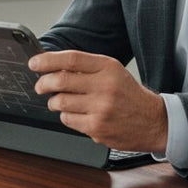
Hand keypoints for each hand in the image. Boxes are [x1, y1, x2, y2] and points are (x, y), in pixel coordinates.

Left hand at [29, 50, 166, 152]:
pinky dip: (66, 116)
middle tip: (40, 86)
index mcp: (108, 67)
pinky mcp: (97, 128)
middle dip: (43, 83)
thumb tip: (53, 67)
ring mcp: (101, 108)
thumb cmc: (128, 95)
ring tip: (59, 101)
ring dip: (54, 102)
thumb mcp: (113, 72)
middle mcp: (105, 86)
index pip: (71, 59)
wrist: (153, 121)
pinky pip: (68, 120)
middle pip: (61, 81)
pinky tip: (76, 114)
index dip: (48, 60)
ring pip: (61, 102)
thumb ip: (87, 68)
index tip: (34, 63)